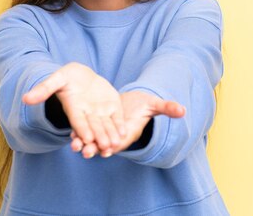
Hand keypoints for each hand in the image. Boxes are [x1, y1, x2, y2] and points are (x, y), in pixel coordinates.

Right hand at [22, 62, 125, 153]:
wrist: (84, 75)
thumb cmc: (69, 77)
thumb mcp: (57, 78)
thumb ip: (44, 89)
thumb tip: (25, 99)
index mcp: (74, 109)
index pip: (77, 121)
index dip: (81, 129)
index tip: (86, 137)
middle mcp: (87, 114)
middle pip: (93, 128)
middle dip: (98, 137)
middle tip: (104, 146)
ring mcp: (100, 112)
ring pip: (105, 127)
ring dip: (110, 136)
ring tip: (115, 144)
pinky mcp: (112, 108)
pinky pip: (116, 119)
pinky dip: (119, 126)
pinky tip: (124, 133)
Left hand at [70, 90, 184, 157]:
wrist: (129, 101)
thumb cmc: (143, 104)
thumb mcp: (154, 104)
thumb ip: (166, 108)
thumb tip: (183, 110)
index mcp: (128, 133)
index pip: (121, 142)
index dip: (114, 146)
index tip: (107, 150)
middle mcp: (114, 136)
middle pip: (104, 145)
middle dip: (94, 149)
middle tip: (85, 151)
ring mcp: (104, 132)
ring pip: (92, 141)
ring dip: (83, 143)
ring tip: (74, 145)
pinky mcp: (96, 126)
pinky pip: (86, 132)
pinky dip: (78, 134)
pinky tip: (69, 134)